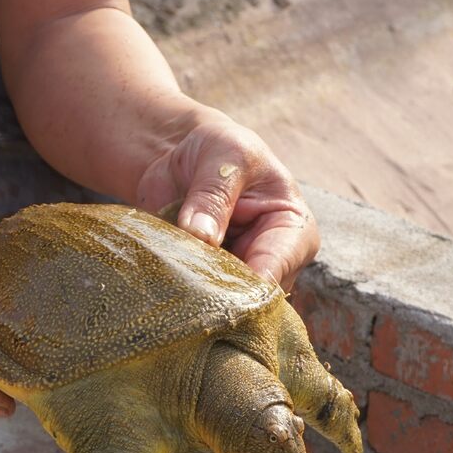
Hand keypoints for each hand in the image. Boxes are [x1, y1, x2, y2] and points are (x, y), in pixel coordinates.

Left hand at [136, 116, 318, 290]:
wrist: (186, 155)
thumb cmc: (222, 149)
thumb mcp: (225, 156)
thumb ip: (214, 194)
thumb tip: (200, 236)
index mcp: (294, 232)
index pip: (275, 271)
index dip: (246, 286)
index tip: (209, 284)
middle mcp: (272, 262)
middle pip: (248, 297)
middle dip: (215, 292)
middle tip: (180, 279)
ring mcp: (239, 277)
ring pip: (220, 303)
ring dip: (192, 292)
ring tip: (167, 273)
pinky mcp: (208, 282)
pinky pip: (194, 297)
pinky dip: (176, 290)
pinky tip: (158, 278)